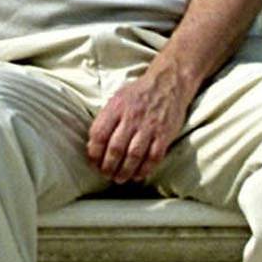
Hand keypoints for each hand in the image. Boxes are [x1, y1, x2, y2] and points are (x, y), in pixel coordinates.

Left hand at [86, 62, 194, 185]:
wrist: (168, 83)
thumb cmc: (138, 93)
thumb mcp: (116, 98)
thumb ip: (106, 119)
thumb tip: (93, 143)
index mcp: (116, 108)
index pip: (99, 134)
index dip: (94, 153)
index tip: (93, 162)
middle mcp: (131, 117)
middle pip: (115, 149)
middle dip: (108, 167)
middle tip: (106, 174)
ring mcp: (149, 126)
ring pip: (133, 156)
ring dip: (124, 171)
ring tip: (119, 178)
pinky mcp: (164, 134)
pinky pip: (153, 157)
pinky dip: (145, 169)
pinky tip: (138, 175)